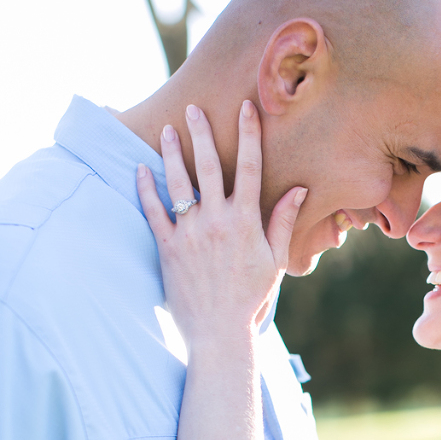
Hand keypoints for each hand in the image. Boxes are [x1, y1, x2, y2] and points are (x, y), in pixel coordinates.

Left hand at [137, 101, 306, 347]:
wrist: (219, 332)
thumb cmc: (251, 298)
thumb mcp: (274, 260)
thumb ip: (283, 221)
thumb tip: (300, 189)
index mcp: (246, 222)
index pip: (250, 168)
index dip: (248, 135)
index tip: (246, 108)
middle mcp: (217, 221)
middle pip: (209, 166)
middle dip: (201, 133)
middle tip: (193, 108)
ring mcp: (189, 233)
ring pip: (178, 183)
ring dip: (171, 153)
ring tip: (167, 130)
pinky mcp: (167, 248)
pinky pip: (152, 211)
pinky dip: (145, 189)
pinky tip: (140, 169)